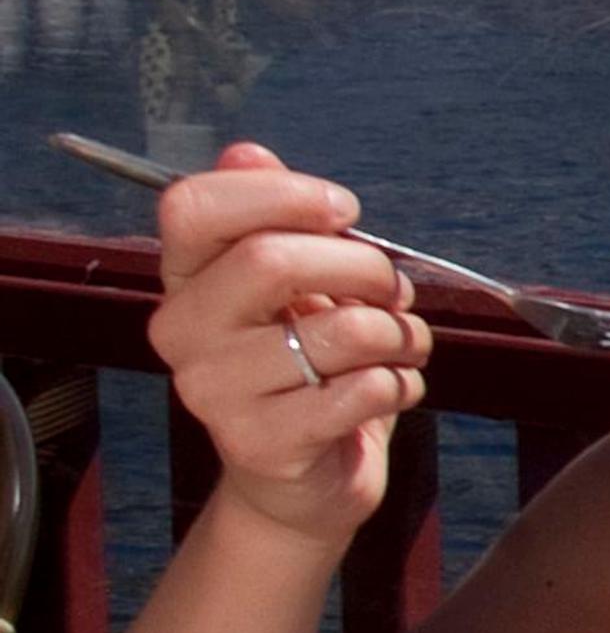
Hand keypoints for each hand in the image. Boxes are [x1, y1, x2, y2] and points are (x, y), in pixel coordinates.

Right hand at [144, 146, 431, 548]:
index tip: (345, 211)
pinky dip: (402, 382)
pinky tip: (393, 389)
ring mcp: (213, 391)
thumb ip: (276, 219)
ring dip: (401, 333)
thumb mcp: (299, 287)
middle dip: (364, 267)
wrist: (305, 481)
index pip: (194, 205)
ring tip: (403, 345)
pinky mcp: (260, 443)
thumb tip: (246, 152)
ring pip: (340, 330)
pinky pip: (362, 389)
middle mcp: (182, 331)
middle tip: (394, 291)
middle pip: (271, 260)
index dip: (283, 194)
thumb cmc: (311, 369)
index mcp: (185, 279)